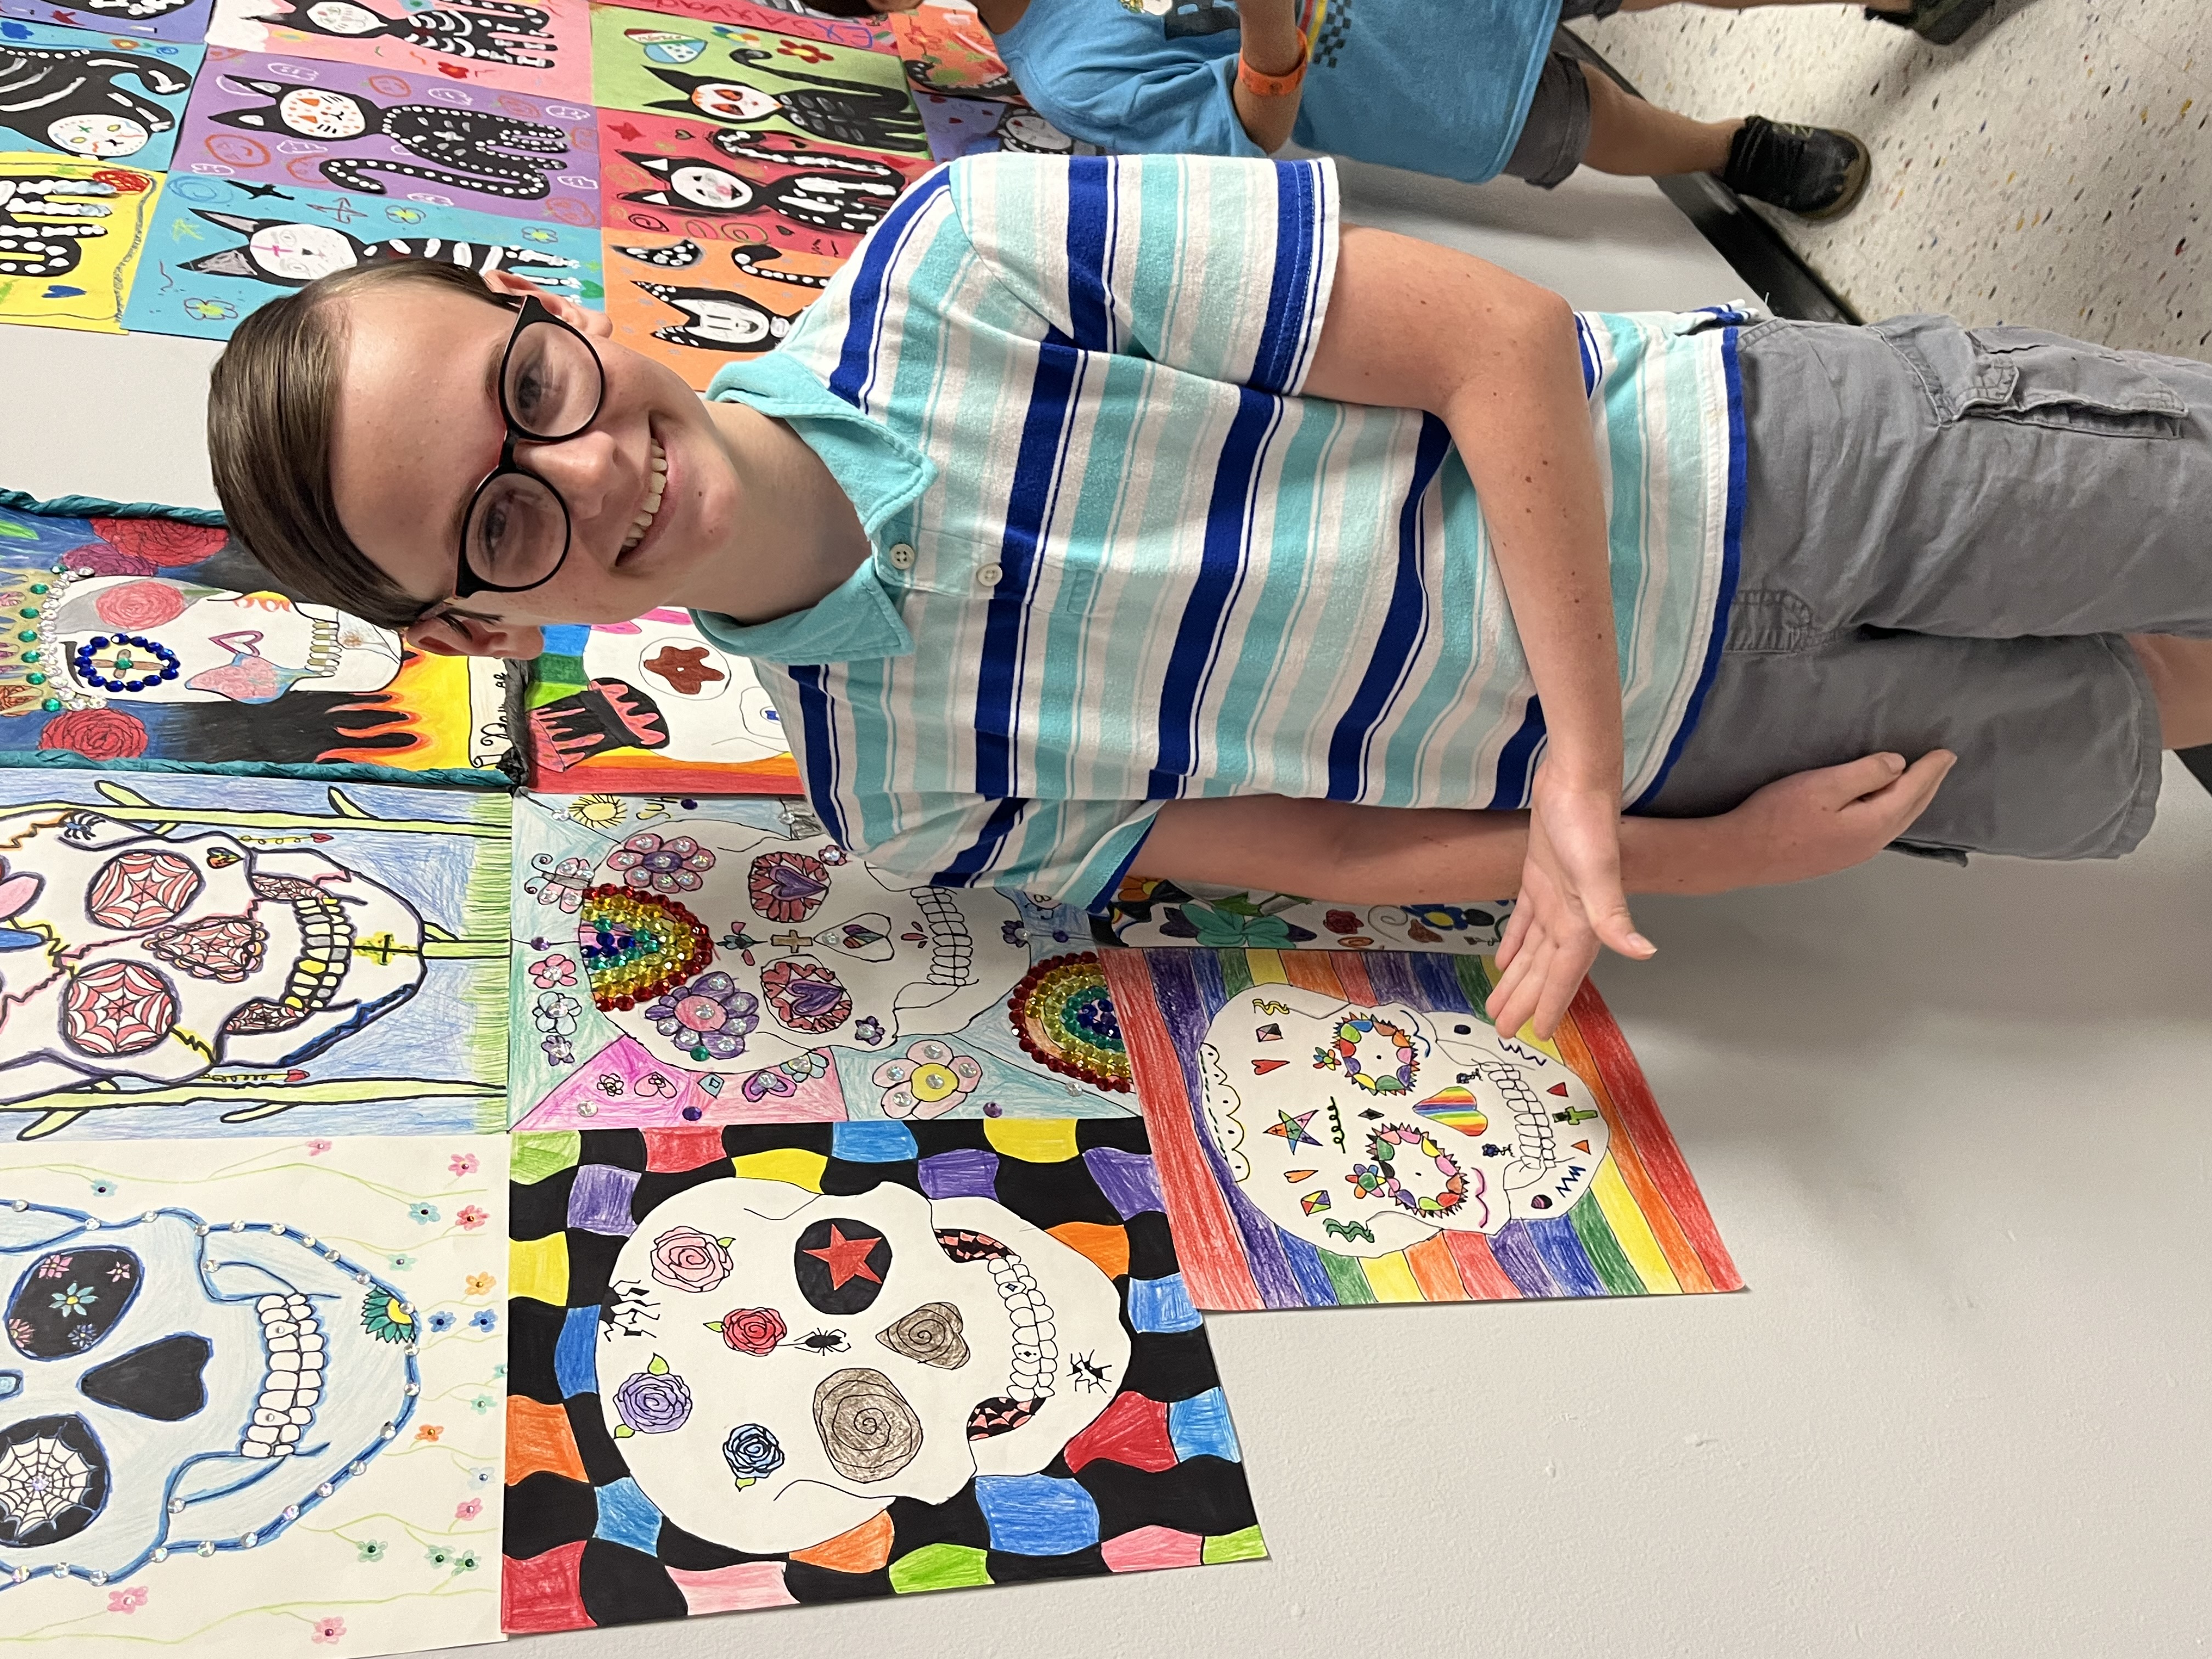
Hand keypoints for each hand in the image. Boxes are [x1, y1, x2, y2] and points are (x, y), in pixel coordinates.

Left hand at [1485, 762, 1653, 1042]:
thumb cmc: (1586, 823)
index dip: (1552, 1004)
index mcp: (1583, 922)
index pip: (1564, 975)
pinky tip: (1504, 959)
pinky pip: (1525, 921)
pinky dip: (1515, 942)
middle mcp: (1570, 915)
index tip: (1540, 1033)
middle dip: (1527, 999)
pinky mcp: (1539, 876)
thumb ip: (1614, 915)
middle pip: (1544, 969)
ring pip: (1533, 949)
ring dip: (1519, 977)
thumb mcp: (1597, 871)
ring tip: (1500, 1004)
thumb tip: (1644, 952)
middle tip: (1505, 1029)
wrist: (1577, 779)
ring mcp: (1554, 897)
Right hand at [1723, 749, 1957, 885]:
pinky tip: (1884, 807)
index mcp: (1873, 823)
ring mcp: (1853, 853)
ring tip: (1920, 782)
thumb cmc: (1778, 816)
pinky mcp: (1836, 856)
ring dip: (1911, 800)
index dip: (1931, 769)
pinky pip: (1878, 830)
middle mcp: (1871, 843)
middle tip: (1942, 764)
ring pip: (1895, 822)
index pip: (1912, 790)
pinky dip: (1892, 812)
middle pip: (1910, 809)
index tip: (1947, 753)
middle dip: (1928, 785)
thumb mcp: (1824, 784)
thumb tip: (1898, 766)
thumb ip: (1866, 773)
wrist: (1742, 854)